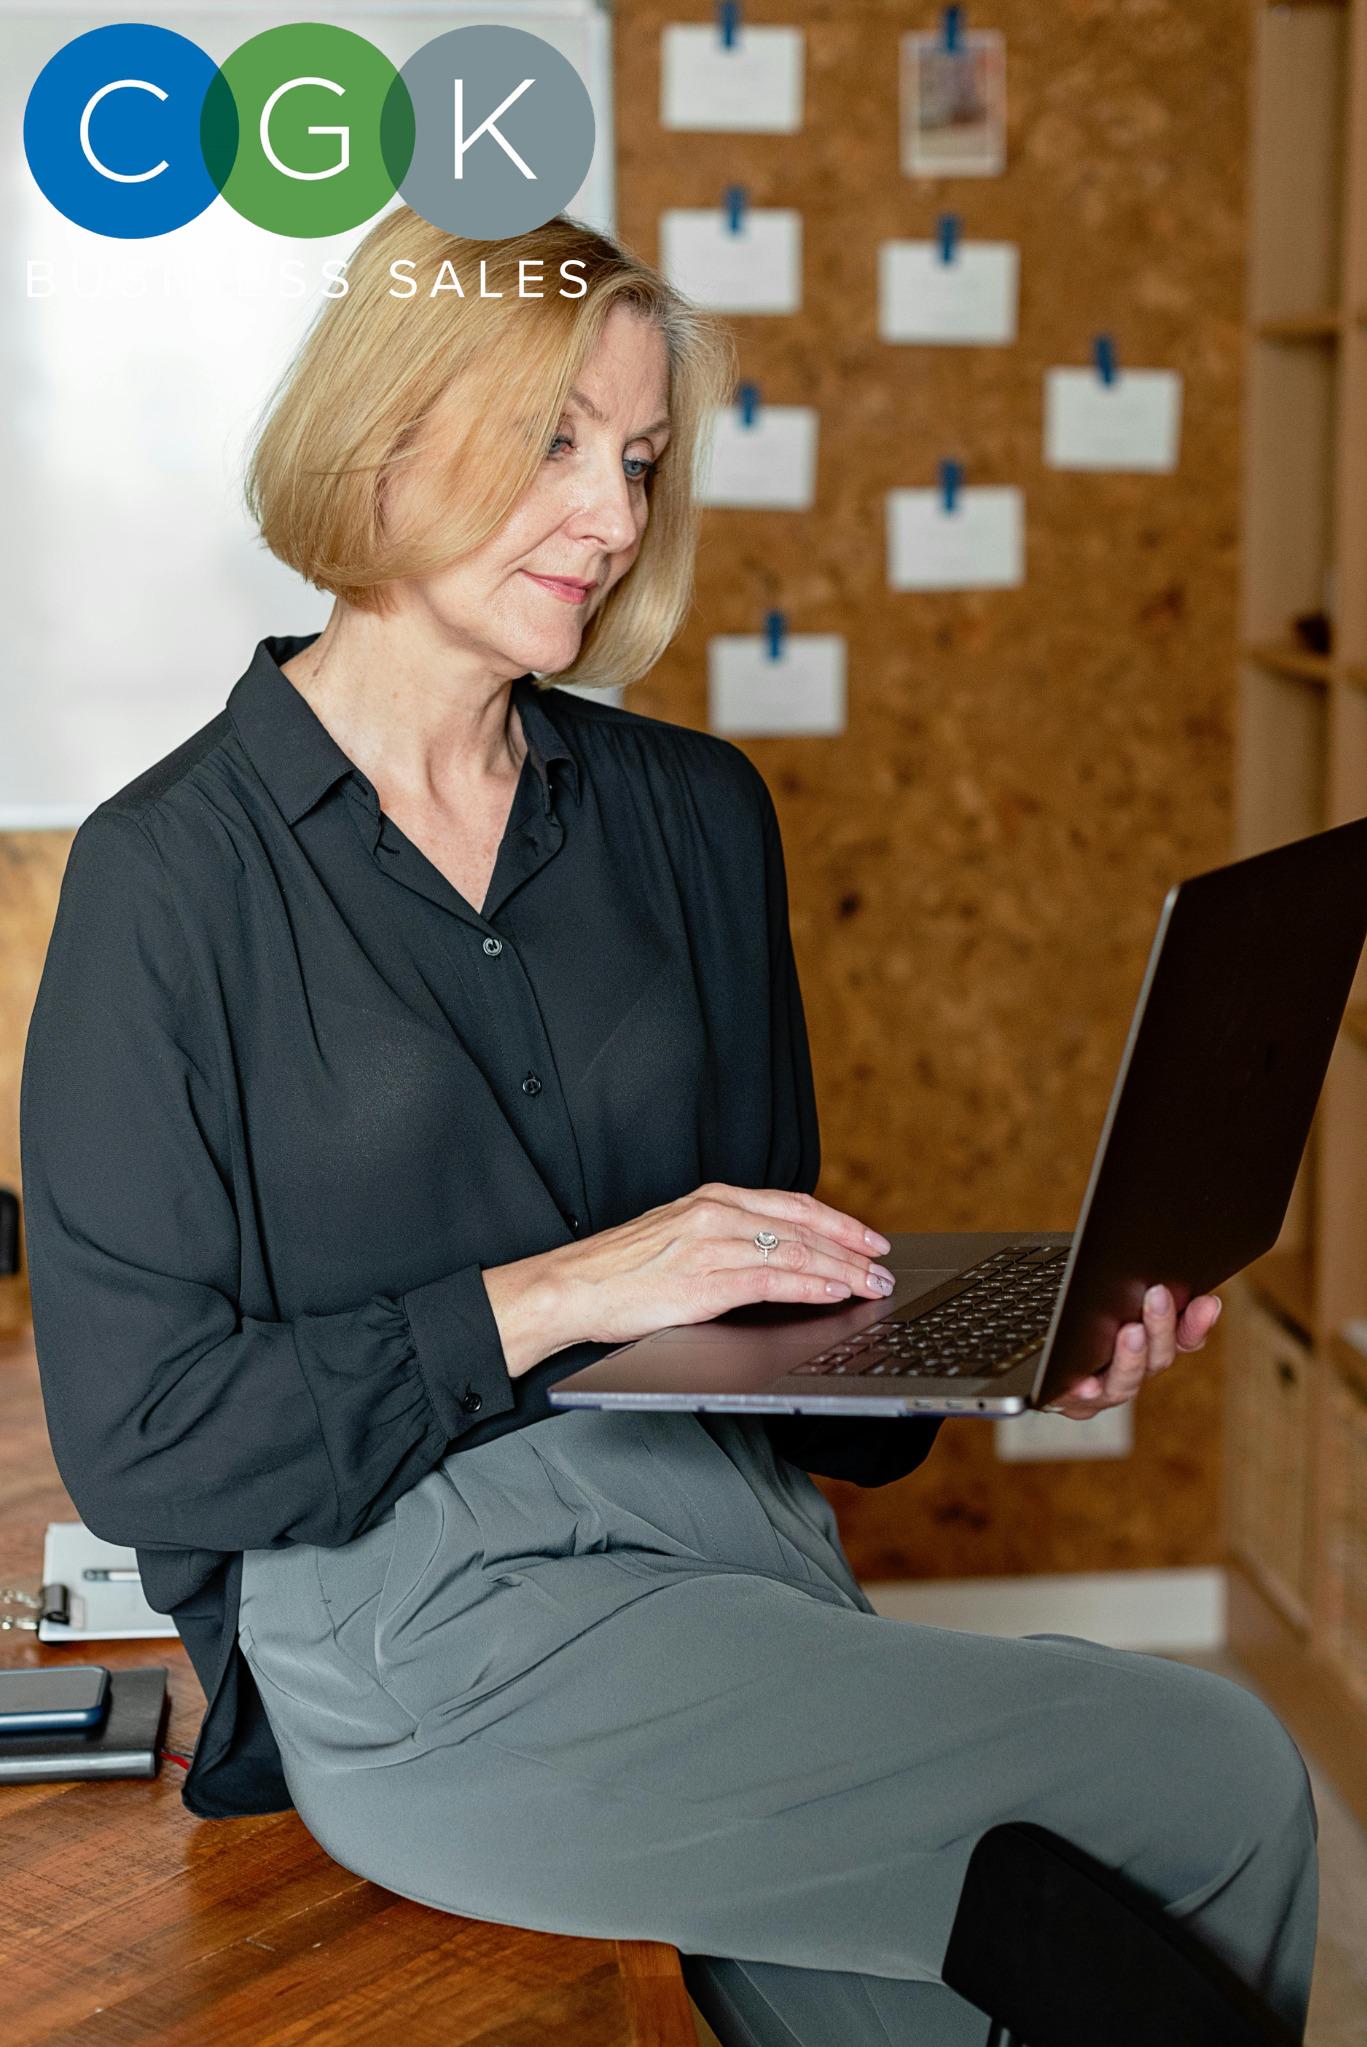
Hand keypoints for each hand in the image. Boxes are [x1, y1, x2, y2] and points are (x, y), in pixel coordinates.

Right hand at [483, 1184, 895, 1377]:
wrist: (572, 1286)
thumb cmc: (620, 1269)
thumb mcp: (677, 1236)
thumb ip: (722, 1238)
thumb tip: (772, 1256)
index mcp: (712, 1199)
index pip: (792, 1204)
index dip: (838, 1222)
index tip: (869, 1238)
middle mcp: (716, 1213)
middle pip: (803, 1225)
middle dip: (852, 1247)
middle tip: (884, 1265)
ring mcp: (712, 1245)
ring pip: (796, 1252)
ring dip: (843, 1270)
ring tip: (872, 1285)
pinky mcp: (705, 1281)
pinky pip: (772, 1281)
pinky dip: (811, 1286)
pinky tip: (835, 1293)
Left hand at [1040, 1285, 1222, 1419]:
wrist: (1035, 1356)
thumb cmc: (1077, 1313)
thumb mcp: (1105, 1295)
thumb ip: (1134, 1289)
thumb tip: (1156, 1265)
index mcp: (1149, 1345)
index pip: (1184, 1338)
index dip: (1198, 1323)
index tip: (1209, 1302)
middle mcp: (1134, 1372)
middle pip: (1159, 1358)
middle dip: (1161, 1325)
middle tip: (1158, 1295)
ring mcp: (1104, 1392)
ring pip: (1126, 1384)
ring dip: (1131, 1358)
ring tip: (1130, 1332)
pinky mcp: (1070, 1403)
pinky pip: (1078, 1401)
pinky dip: (1083, 1391)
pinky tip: (1084, 1381)